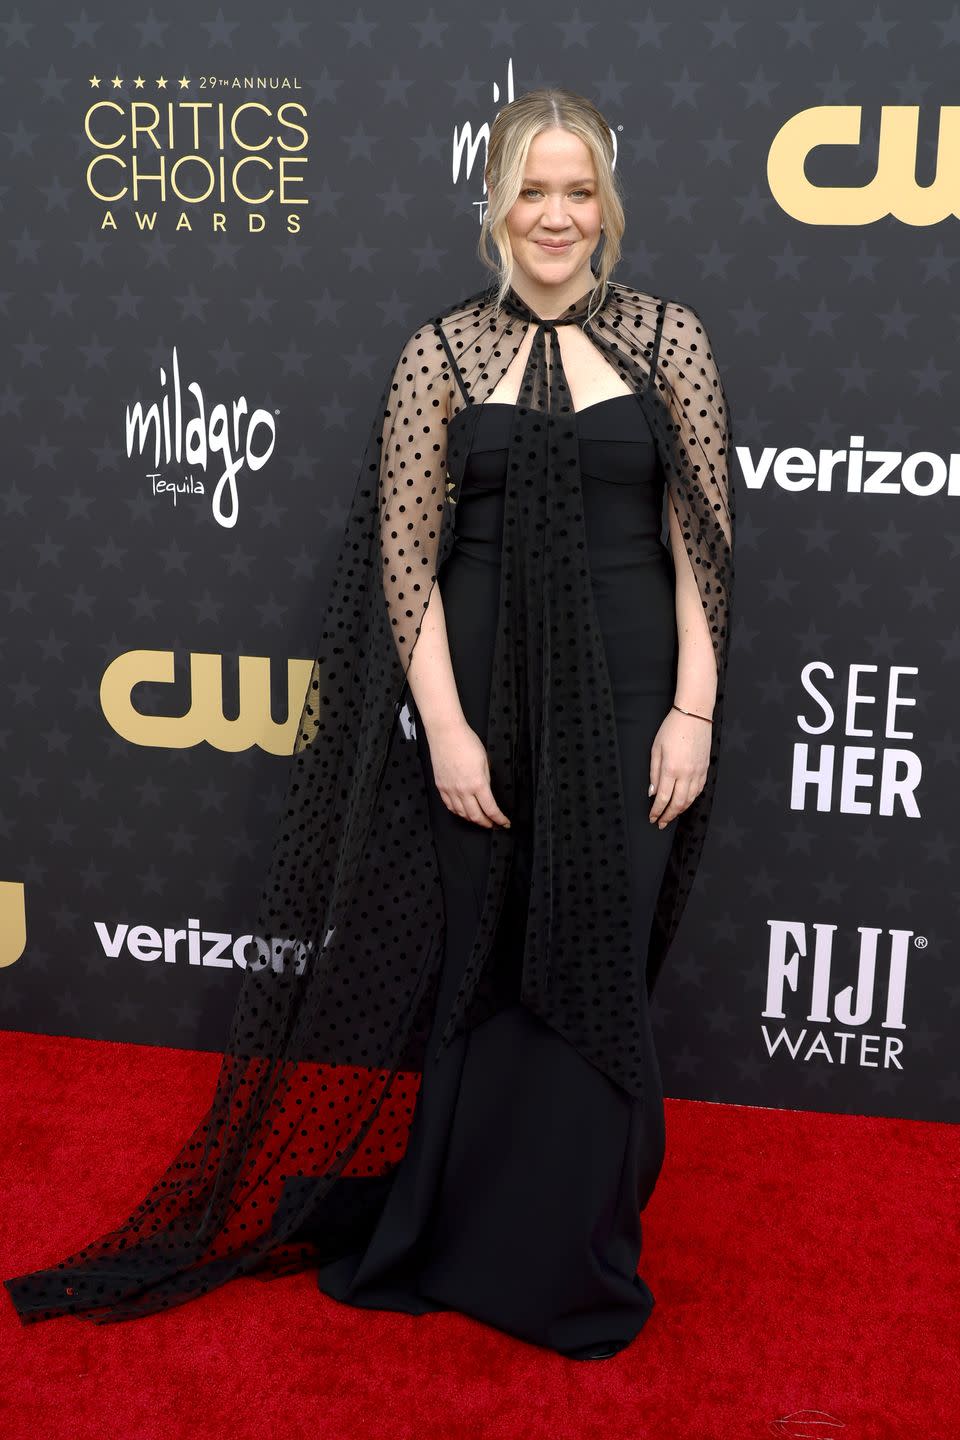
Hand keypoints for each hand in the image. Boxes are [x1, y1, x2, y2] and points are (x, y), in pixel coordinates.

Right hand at [426, 720, 511, 829]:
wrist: (446, 733)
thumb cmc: (466, 742)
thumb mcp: (485, 761)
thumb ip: (486, 779)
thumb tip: (487, 792)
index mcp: (477, 783)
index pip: (490, 809)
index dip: (499, 819)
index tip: (504, 822)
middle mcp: (462, 790)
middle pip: (475, 816)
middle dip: (486, 823)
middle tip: (493, 824)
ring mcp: (449, 789)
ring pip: (461, 813)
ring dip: (472, 819)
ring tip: (480, 819)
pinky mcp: (440, 786)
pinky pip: (449, 805)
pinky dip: (458, 812)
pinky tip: (463, 812)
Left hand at [648, 706, 710, 829]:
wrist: (694, 715)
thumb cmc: (672, 729)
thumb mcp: (656, 749)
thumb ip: (654, 772)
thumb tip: (652, 792)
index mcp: (671, 768)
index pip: (663, 798)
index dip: (657, 811)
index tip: (653, 818)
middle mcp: (686, 773)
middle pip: (678, 803)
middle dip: (668, 816)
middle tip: (661, 822)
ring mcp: (698, 772)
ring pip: (690, 799)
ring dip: (680, 810)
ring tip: (671, 815)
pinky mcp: (705, 769)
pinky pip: (699, 790)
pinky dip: (691, 799)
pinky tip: (685, 802)